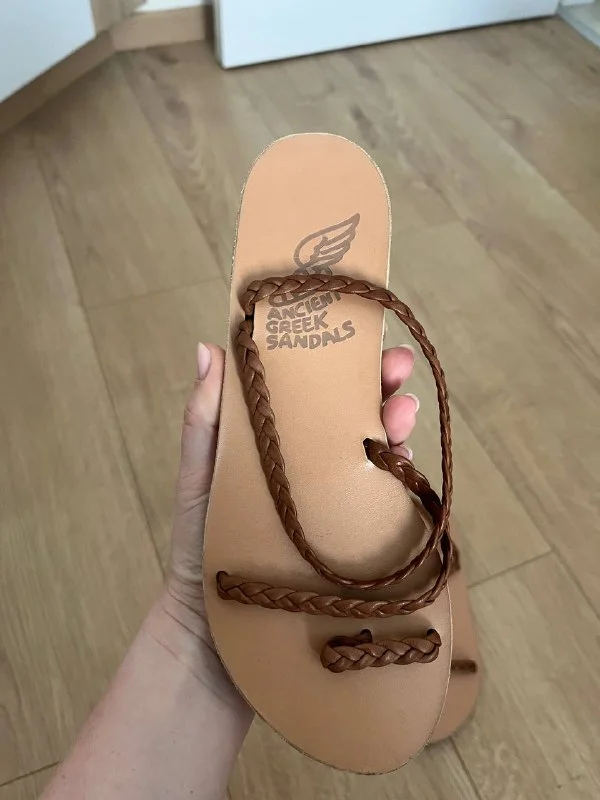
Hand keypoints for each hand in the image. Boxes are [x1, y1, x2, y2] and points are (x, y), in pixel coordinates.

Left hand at [148, 342, 419, 702]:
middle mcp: (310, 472)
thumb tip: (208, 349)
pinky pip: (385, 506)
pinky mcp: (353, 543)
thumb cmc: (199, 549)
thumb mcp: (201, 479)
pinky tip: (408, 463)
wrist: (214, 635)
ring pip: (376, 456)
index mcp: (277, 449)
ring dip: (395, 427)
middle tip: (396, 368)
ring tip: (403, 413)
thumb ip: (204, 421)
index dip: (335, 364)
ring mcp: (335, 506)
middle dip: (378, 388)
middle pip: (351, 420)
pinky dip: (401, 481)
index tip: (355, 337)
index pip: (311, 397)